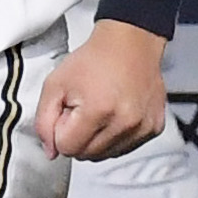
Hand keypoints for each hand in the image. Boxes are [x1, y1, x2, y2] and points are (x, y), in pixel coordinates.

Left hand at [37, 22, 166, 161]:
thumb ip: (44, 121)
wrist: (130, 43)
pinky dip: (116, 136)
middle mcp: (124, 123)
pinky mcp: (153, 128)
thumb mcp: (55, 84)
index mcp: (98, 111)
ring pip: (105, 155)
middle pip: (86, 155)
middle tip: (84, 109)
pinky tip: (116, 113)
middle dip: (79, 136)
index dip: (62, 130)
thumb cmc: (94, 59)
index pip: (67, 148)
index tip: (69, 111)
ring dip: (97, 138)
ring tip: (101, 110)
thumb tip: (51, 151)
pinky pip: (125, 148)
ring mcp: (142, 127)